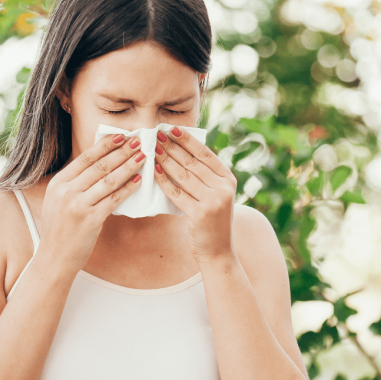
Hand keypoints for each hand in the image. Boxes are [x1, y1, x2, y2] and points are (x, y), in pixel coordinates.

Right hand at [39, 134, 145, 276]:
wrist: (54, 257)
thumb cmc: (60, 229)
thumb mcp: (57, 200)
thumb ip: (74, 183)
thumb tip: (99, 164)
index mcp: (58, 183)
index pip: (85, 158)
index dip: (105, 145)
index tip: (120, 136)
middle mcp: (67, 191)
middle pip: (100, 166)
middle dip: (121, 151)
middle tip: (137, 141)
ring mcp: (79, 205)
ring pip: (109, 180)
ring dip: (128, 166)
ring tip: (142, 156)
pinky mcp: (91, 220)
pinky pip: (114, 199)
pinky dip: (128, 188)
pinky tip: (139, 180)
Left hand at [153, 126, 237, 263]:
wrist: (218, 251)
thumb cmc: (212, 220)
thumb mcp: (216, 194)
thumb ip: (205, 176)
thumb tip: (181, 152)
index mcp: (228, 179)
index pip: (205, 154)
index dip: (187, 140)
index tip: (171, 129)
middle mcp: (223, 188)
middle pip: (192, 162)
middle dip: (172, 147)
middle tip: (156, 135)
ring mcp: (213, 201)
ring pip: (183, 175)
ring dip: (165, 160)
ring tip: (152, 149)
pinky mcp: (200, 214)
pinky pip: (176, 193)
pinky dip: (164, 181)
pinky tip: (154, 171)